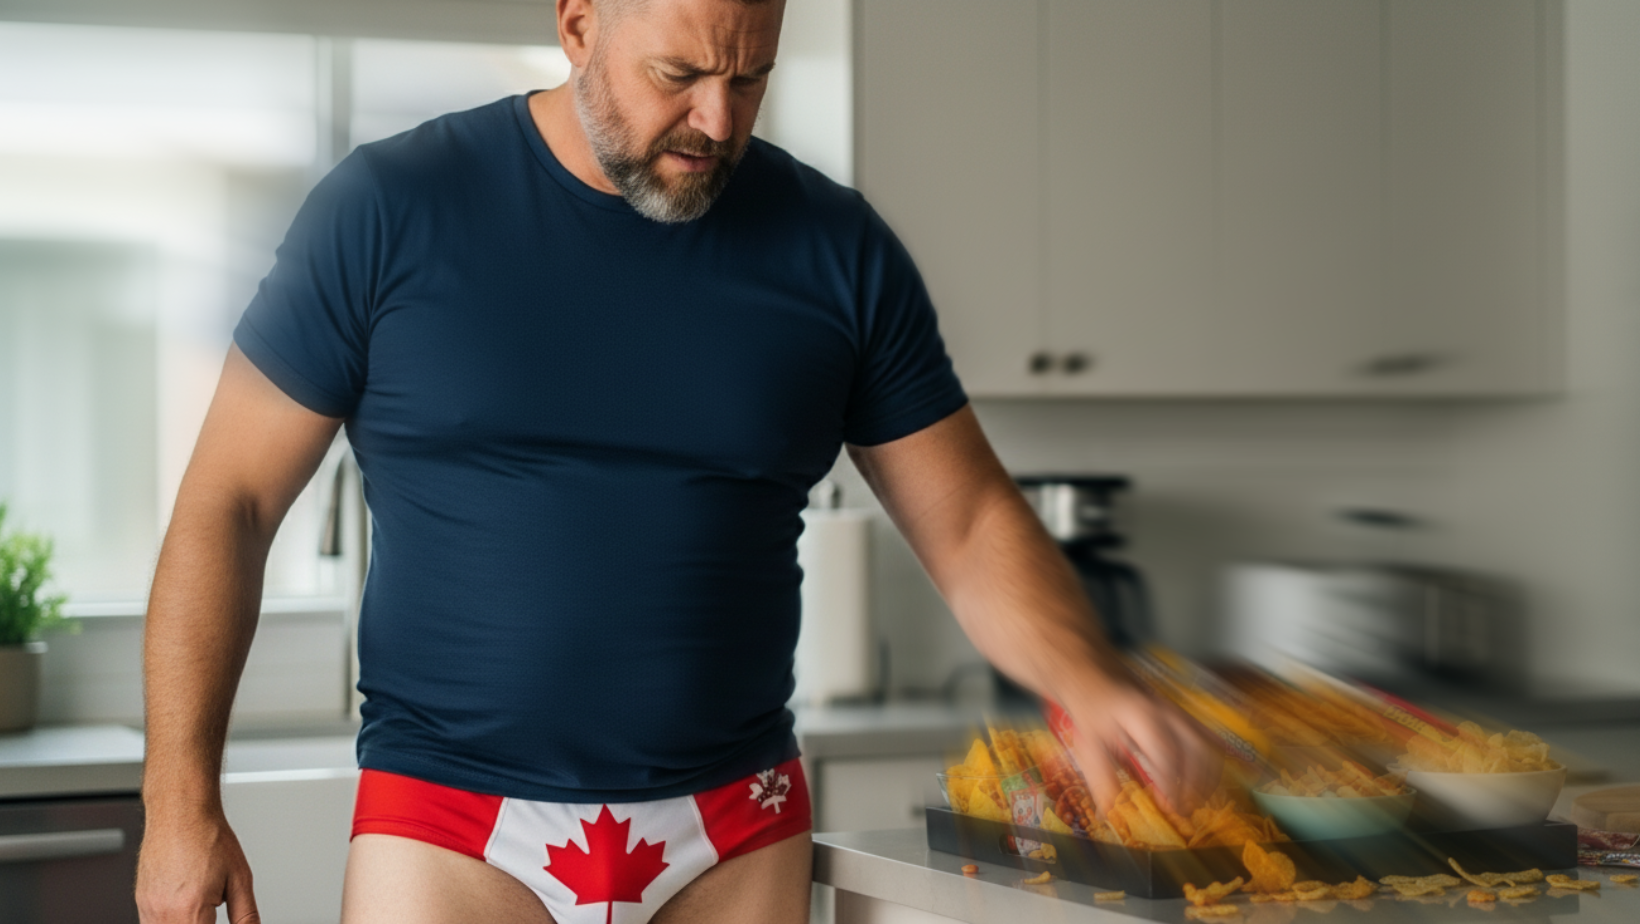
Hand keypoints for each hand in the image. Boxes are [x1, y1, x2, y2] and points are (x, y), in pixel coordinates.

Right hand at [136, 812, 259, 923]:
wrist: (181, 812)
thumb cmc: (208, 837)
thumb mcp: (240, 879)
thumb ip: (245, 915)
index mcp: (190, 911)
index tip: (217, 919)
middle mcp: (163, 914)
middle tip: (211, 912)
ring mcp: (148, 909)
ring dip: (187, 923)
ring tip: (202, 905)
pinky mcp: (141, 902)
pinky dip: (170, 922)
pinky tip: (186, 911)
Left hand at [1062, 676, 1218, 817]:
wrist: (1094, 672)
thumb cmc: (1091, 706)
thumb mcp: (1088, 742)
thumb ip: (1102, 777)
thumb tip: (1110, 812)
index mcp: (1142, 716)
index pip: (1167, 754)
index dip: (1171, 783)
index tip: (1170, 807)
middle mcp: (1165, 711)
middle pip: (1195, 749)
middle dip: (1196, 783)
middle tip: (1186, 810)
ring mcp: (1176, 711)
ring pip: (1205, 743)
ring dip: (1207, 776)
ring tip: (1198, 801)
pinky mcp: (1181, 714)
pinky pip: (1206, 736)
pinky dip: (1212, 760)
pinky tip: (1213, 781)